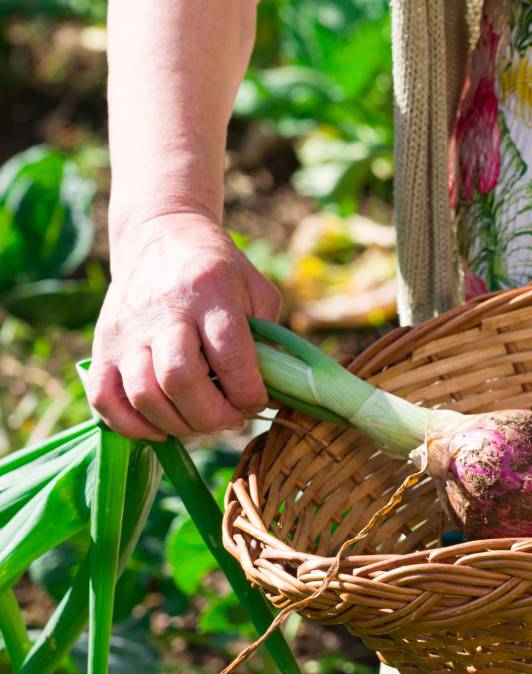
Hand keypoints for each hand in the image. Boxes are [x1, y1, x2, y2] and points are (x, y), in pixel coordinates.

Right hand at [88, 209, 280, 439]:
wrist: (159, 236)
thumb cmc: (219, 271)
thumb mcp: (256, 290)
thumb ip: (271, 340)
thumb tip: (277, 396)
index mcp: (209, 292)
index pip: (230, 356)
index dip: (249, 393)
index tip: (257, 401)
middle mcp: (163, 311)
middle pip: (180, 379)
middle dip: (213, 416)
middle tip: (230, 419)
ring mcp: (127, 330)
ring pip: (143, 394)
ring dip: (178, 425)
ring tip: (201, 422)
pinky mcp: (102, 346)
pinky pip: (105, 400)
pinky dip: (133, 426)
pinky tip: (162, 427)